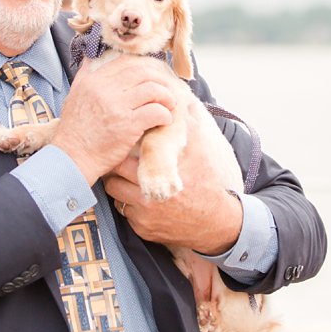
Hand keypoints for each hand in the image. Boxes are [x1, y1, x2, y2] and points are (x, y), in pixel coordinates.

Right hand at [51, 56, 175, 182]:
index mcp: (93, 81)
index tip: (153, 77)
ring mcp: (117, 107)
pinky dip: (165, 115)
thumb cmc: (74, 130)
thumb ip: (84, 75)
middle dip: (160, 81)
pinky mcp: (128, 125)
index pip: (126, 62)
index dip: (145, 67)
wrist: (71, 158)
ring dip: (166, 98)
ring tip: (168, 106)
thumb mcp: (74, 96)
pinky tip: (164, 121)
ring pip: (153, 90)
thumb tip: (90, 58)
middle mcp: (105, 89)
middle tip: (166, 92)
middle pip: (143, 72)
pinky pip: (156, 112)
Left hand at [102, 106, 241, 254]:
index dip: (121, 150)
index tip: (122, 145)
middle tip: (119, 160)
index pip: (125, 158)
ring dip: (118, 185)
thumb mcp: (201, 152)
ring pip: (115, 195)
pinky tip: (138, 197)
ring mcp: (144, 215)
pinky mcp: (142, 229)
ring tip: (126, 177)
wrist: (216, 223)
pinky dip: (127, 205)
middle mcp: (150, 196)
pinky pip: (124, 213)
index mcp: (161, 175)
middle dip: (116, 167)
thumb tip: (182, 102)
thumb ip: (189, 126)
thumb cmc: (206, 184)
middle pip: (114, 176)